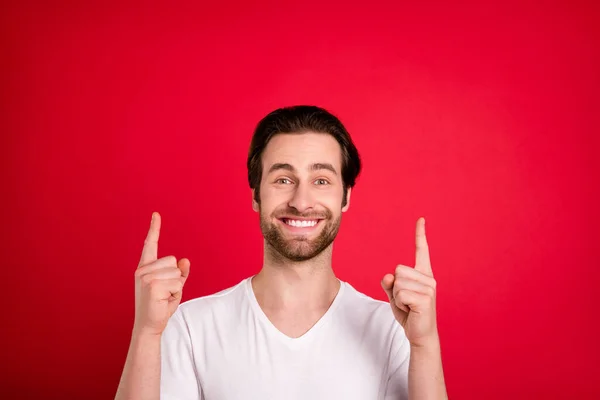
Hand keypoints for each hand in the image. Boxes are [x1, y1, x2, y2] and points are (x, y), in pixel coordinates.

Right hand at [133, 212, 189, 336]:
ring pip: (177, 273)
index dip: (154, 229)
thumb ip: (179, 273)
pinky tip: (164, 301)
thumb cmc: (160, 306)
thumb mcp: (172, 287)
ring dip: (176, 287)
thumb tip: (185, 261)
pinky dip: (176, 294)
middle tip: (164, 293)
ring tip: (164, 297)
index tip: (156, 214)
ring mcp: (146, 277)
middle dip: (175, 278)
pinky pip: (178, 283)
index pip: (151, 244)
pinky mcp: (153, 285)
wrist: (149, 326)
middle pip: (173, 261)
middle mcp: (143, 270)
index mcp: (145, 268)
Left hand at [381, 217, 437, 346]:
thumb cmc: (408, 313)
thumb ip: (390, 284)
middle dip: (395, 287)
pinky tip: (410, 310)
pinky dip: (399, 303)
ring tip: (408, 306)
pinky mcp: (425, 298)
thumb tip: (388, 276)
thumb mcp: (395, 295)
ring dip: (397, 296)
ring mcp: (429, 288)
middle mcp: (429, 278)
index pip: (421, 251)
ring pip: (397, 282)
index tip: (421, 219)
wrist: (420, 334)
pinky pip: (399, 293)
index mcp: (423, 274)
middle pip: (398, 270)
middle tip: (406, 301)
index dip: (420, 235)